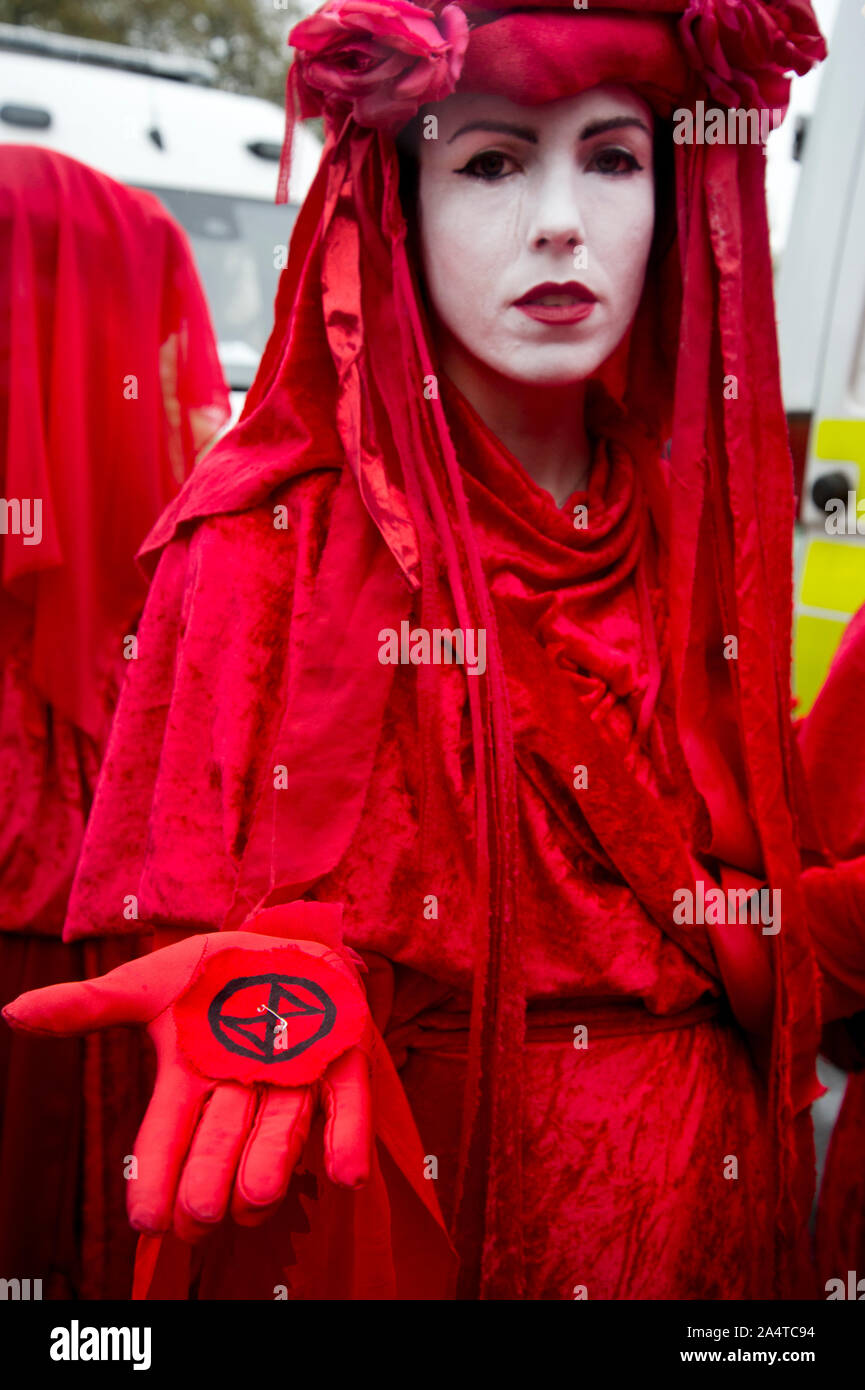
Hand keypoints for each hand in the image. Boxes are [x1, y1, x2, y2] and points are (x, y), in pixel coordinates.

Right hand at [2, 923, 372, 1243]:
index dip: (157, 1177)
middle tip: (199, 1215)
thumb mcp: (150, 983)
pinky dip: (346, 1137)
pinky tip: (346, 1176)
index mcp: (193, 1078)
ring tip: (256, 1198)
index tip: (147, 1220)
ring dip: (270, 1164)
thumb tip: (13, 1013)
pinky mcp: (342, 1062)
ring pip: (280, 1130)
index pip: (166, 1136)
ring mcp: (293, 1078)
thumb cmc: (213, 974)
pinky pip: (345, 1103)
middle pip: (222, 1142)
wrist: (282, 942)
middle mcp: (242, 1089)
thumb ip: (89, 1005)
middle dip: (210, 1178)